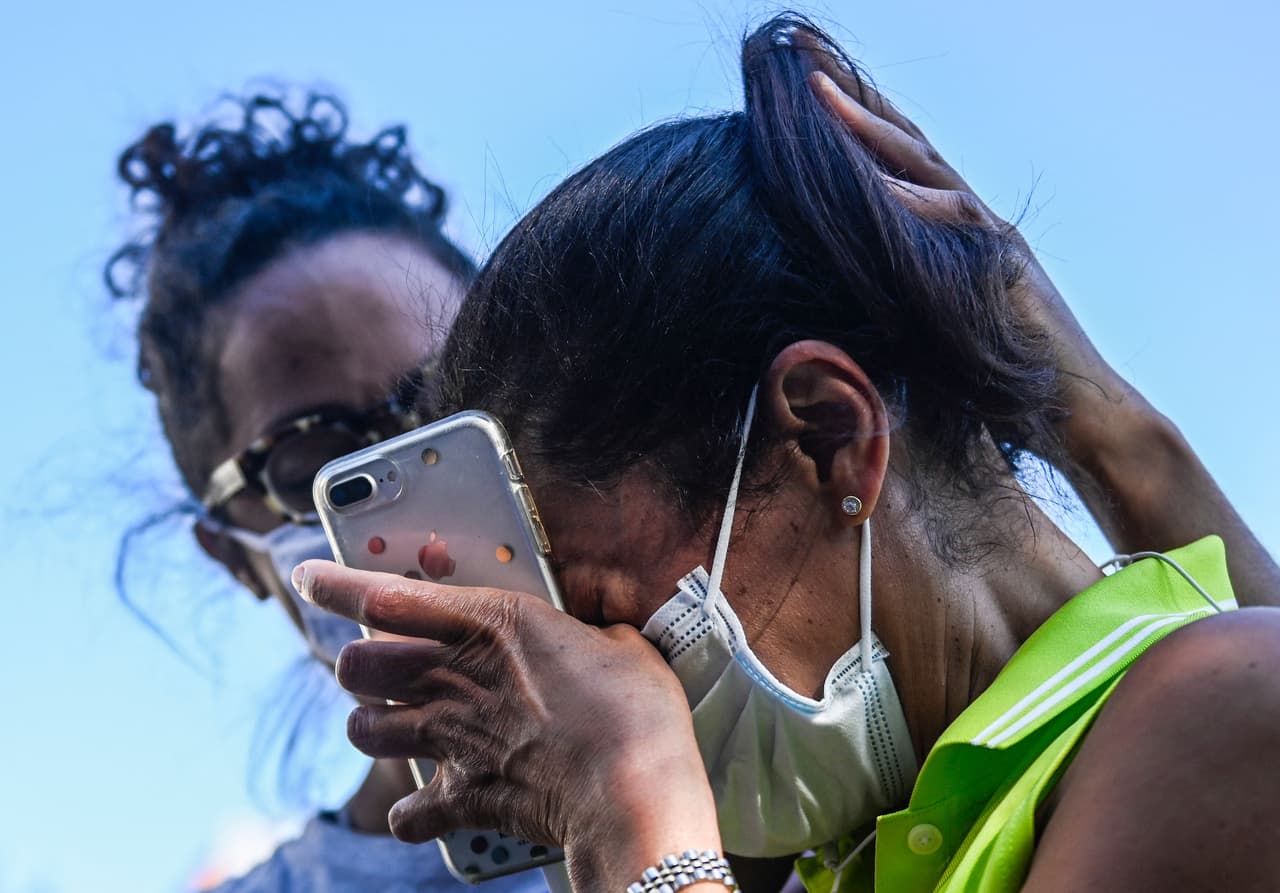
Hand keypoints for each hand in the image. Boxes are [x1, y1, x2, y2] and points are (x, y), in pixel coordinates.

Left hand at [292, 560, 720, 888]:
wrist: (631, 793)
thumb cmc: (633, 711)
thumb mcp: (621, 644)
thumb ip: (595, 628)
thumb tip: (603, 624)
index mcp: (490, 623)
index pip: (383, 594)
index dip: (335, 584)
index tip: (310, 577)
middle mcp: (454, 677)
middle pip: (356, 665)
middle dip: (358, 663)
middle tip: (379, 662)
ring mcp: (450, 739)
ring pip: (363, 729)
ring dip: (373, 725)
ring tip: (394, 723)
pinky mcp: (461, 795)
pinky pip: (407, 812)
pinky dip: (414, 810)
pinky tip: (429, 804)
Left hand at [808, 56, 1279, 609]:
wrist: (1074, 410)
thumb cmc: (992, 376)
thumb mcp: (923, 325)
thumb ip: (885, 292)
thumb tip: (819, 289)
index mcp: (945, 229)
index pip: (891, 163)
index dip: (848, 123)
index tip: (795, 86)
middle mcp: (970, 219)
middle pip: (905, 145)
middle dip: (852, 101)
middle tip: (799, 60)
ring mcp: (993, 237)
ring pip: (929, 168)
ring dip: (872, 132)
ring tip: (821, 98)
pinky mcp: (1012, 266)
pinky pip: (963, 227)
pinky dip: (920, 205)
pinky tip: (880, 186)